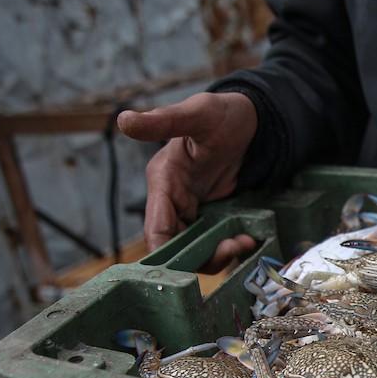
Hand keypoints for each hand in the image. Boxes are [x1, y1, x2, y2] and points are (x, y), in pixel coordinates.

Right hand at [117, 92, 259, 271]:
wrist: (252, 120)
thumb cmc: (224, 114)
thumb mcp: (198, 112)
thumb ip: (164, 120)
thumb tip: (124, 120)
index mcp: (164, 179)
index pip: (156, 228)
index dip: (167, 252)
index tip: (191, 264)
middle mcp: (173, 198)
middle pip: (175, 245)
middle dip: (202, 255)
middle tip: (235, 246)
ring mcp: (192, 207)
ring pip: (194, 247)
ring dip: (217, 253)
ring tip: (245, 242)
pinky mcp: (210, 212)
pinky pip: (212, 239)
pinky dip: (227, 245)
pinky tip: (248, 237)